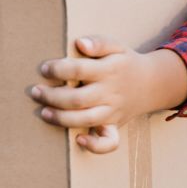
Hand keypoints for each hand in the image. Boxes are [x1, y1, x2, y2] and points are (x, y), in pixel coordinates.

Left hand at [28, 37, 160, 154]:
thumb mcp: (116, 46)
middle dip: (52, 96)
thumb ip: (98, 42)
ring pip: (86, 120)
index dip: (59, 69)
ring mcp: (113, 111)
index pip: (80, 69)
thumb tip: (80, 43)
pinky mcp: (115, 126)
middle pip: (78, 99)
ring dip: (61, 118)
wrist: (152, 83)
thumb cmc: (125, 63)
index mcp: (110, 70)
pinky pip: (109, 142)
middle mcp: (111, 92)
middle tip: (35, 92)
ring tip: (43, 112)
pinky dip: (94, 145)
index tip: (45, 69)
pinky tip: (78, 139)